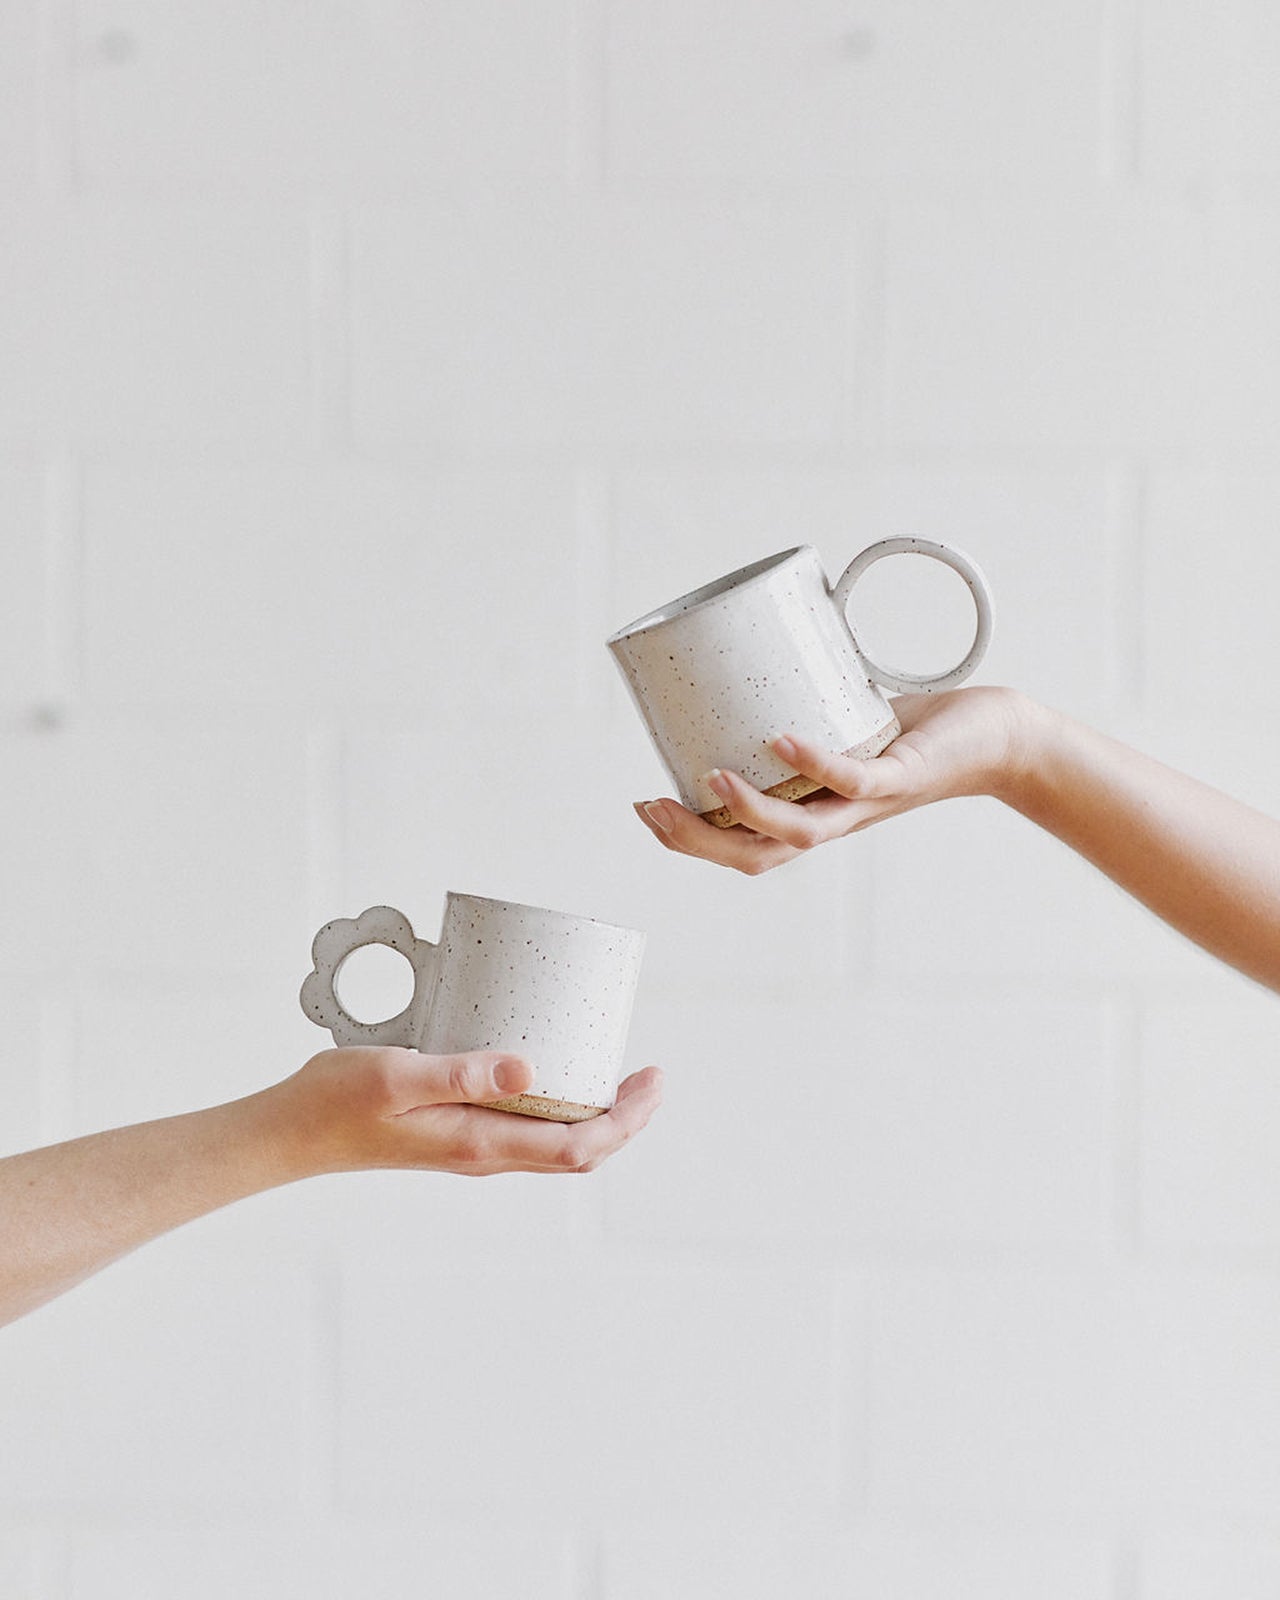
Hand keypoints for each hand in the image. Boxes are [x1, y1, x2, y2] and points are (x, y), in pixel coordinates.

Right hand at [269, 1049, 663, 1176]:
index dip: (626, 1119)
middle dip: (623, 1117)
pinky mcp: (454, 1133)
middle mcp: (483, 1152)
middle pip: (577, 1150)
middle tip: (650, 1073)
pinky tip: (552, 1070)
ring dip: (594, 1114)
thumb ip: (461, 1073)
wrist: (288, 1133)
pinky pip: (524, 1129)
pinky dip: (556, 1106)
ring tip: (616, 1071)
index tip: (652, 1078)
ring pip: (553, 1142)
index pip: (578, 1147)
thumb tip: (530, 1068)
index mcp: (480, 1143)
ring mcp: (470, 1146)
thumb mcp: (398, 1075)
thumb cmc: (335, 1102)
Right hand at [632, 685, 1032, 874]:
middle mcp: (835, 821)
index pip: (739, 846)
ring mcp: (866, 803)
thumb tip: (739, 658)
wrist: (994, 739)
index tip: (645, 806)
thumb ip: (795, 709)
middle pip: (756, 856)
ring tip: (711, 779)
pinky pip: (852, 779)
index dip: (687, 839)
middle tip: (655, 808)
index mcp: (813, 815)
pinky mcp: (900, 777)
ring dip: (749, 812)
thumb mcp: (839, 726)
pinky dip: (813, 763)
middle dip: (698, 841)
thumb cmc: (914, 733)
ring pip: (799, 833)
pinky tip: (781, 740)